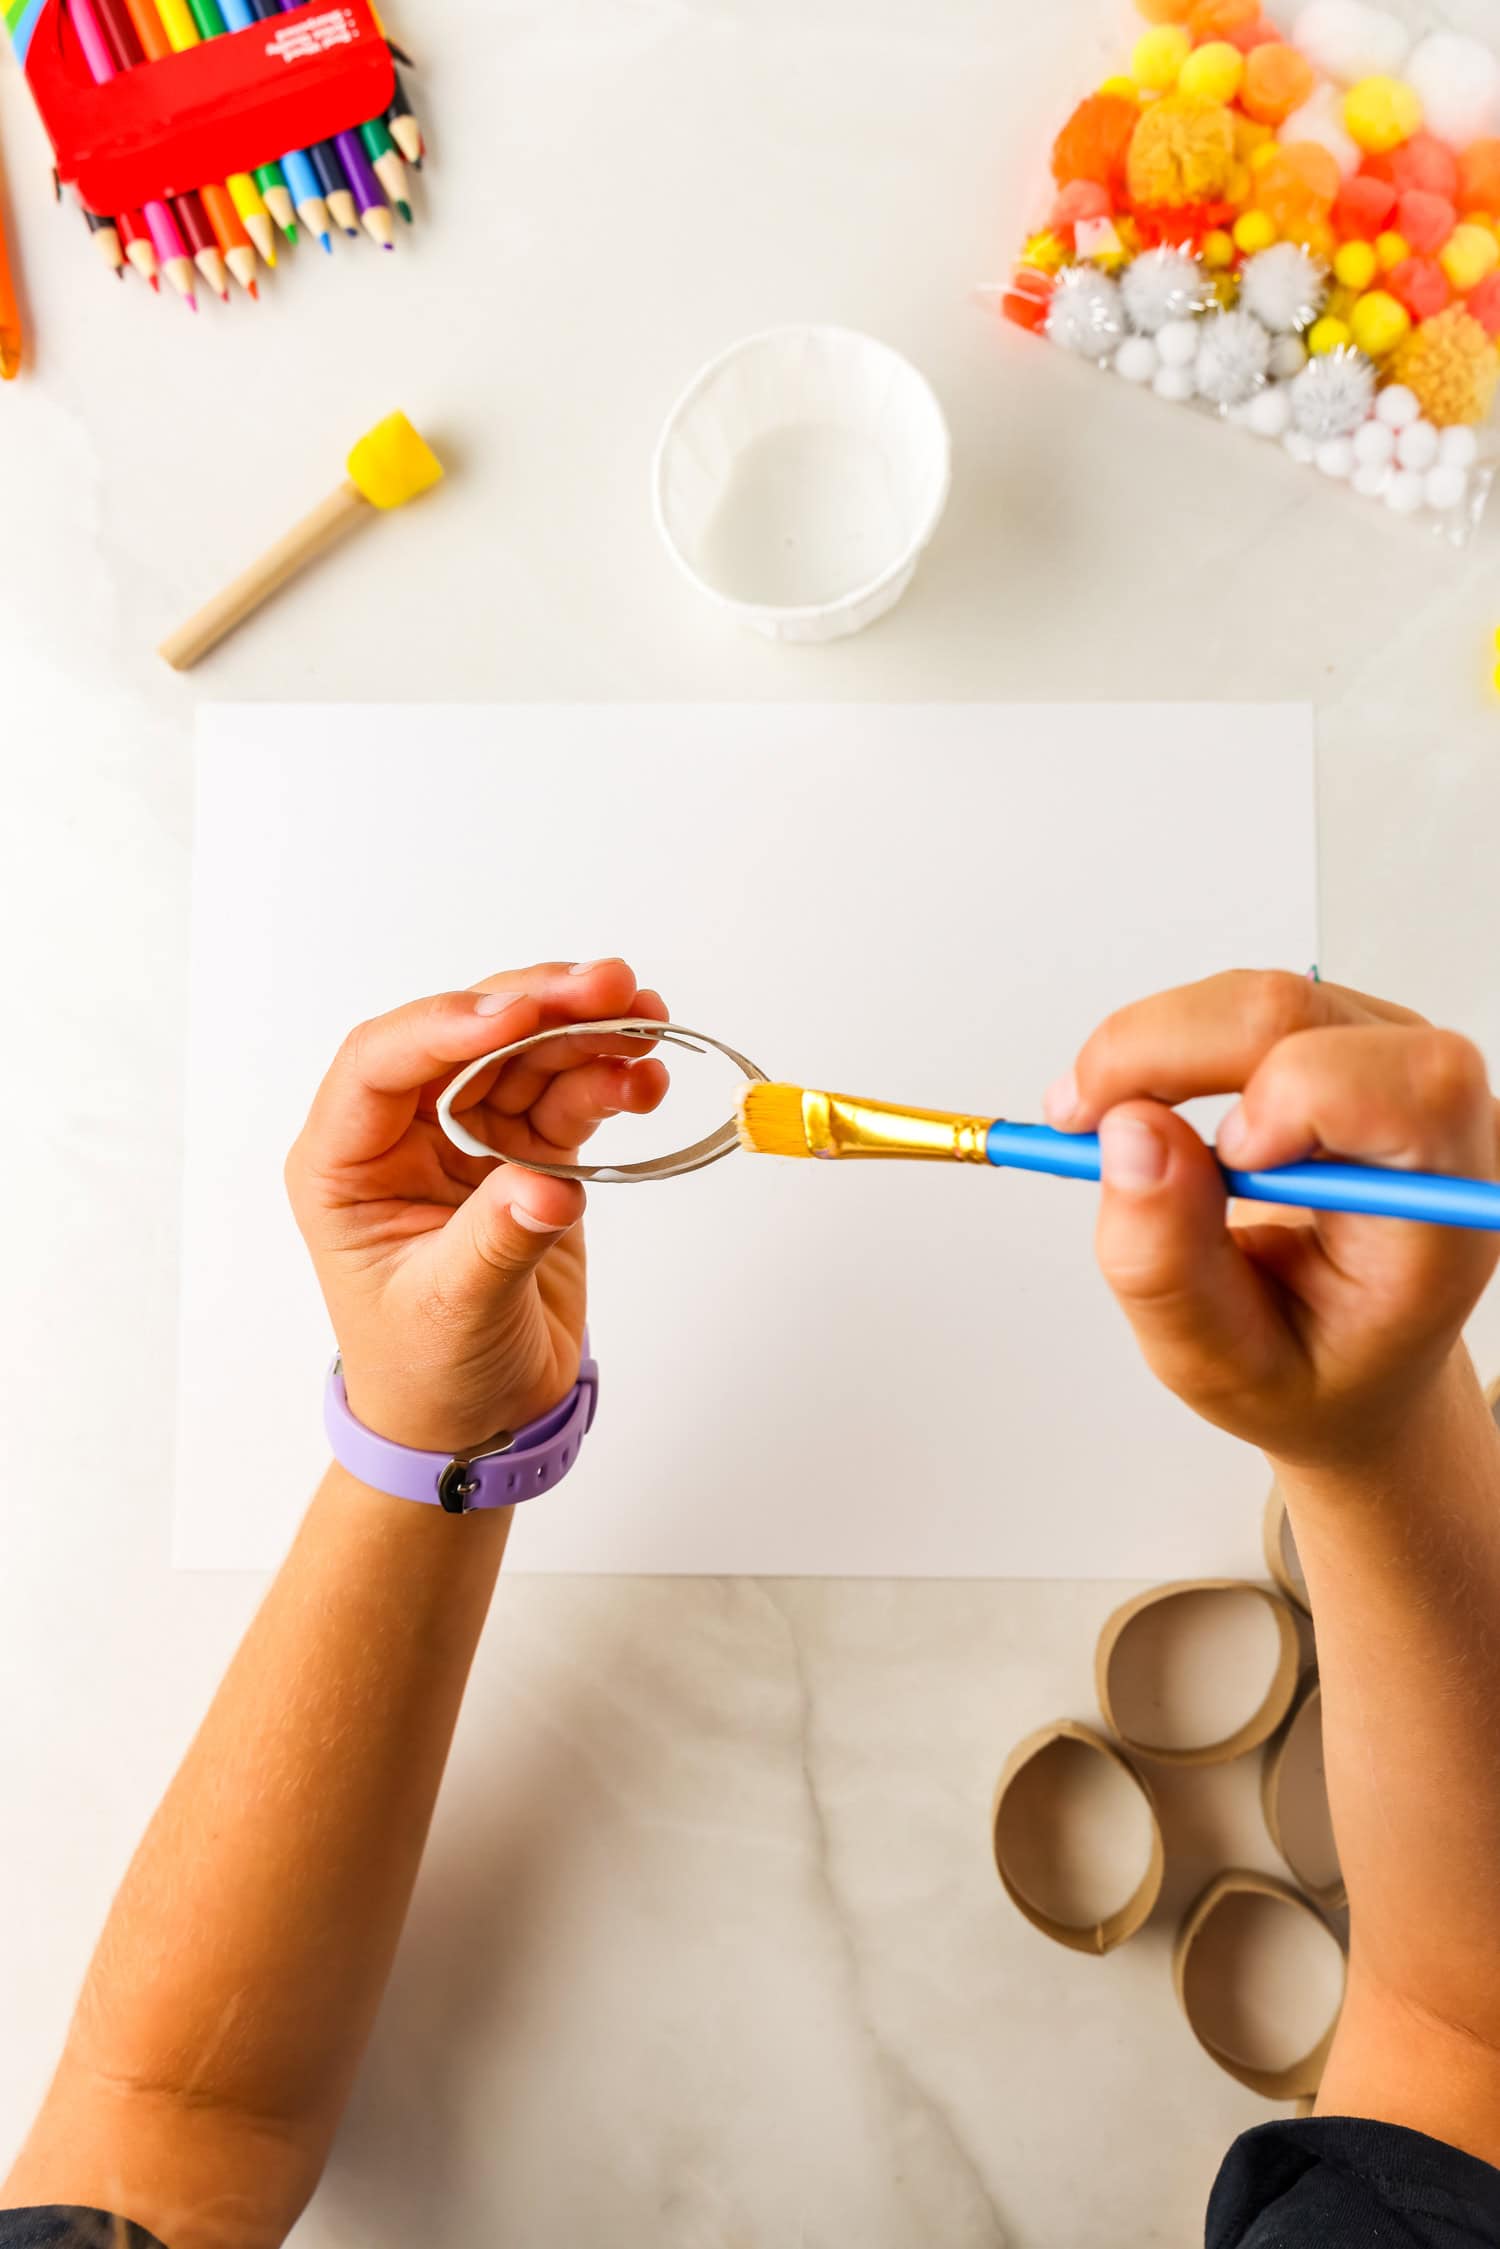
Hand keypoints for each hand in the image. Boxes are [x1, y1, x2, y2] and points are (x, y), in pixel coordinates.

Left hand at [286, 959, 668, 1453]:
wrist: (479, 1421)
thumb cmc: (430, 1373)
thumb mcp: (452, 1313)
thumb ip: (496, 1243)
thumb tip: (546, 1189)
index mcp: (346, 1164)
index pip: (381, 1063)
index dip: (446, 1025)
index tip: (517, 1016)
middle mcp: (402, 1136)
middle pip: (466, 1039)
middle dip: (539, 1006)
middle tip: (611, 987)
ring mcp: (467, 1139)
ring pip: (525, 1055)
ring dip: (587, 1032)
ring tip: (648, 1026)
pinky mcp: (526, 1155)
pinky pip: (567, 1096)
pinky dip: (609, 1080)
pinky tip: (644, 1079)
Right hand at [1045, 971, 1499, 1469]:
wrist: (1347, 1361)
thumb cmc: (1308, 1369)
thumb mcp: (1221, 1364)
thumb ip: (1168, 1268)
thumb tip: (1128, 1132)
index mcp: (1438, 1211)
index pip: (1413, 1089)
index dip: (1303, 1092)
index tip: (1222, 1158)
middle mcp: (1432, 1118)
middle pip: (1303, 1015)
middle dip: (1166, 1051)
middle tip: (1077, 1122)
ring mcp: (1385, 1065)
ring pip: (1257, 998)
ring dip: (1155, 1048)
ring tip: (1104, 1129)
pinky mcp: (1338, 1040)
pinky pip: (1239, 1005)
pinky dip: (1165, 1045)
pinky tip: (1146, 1108)